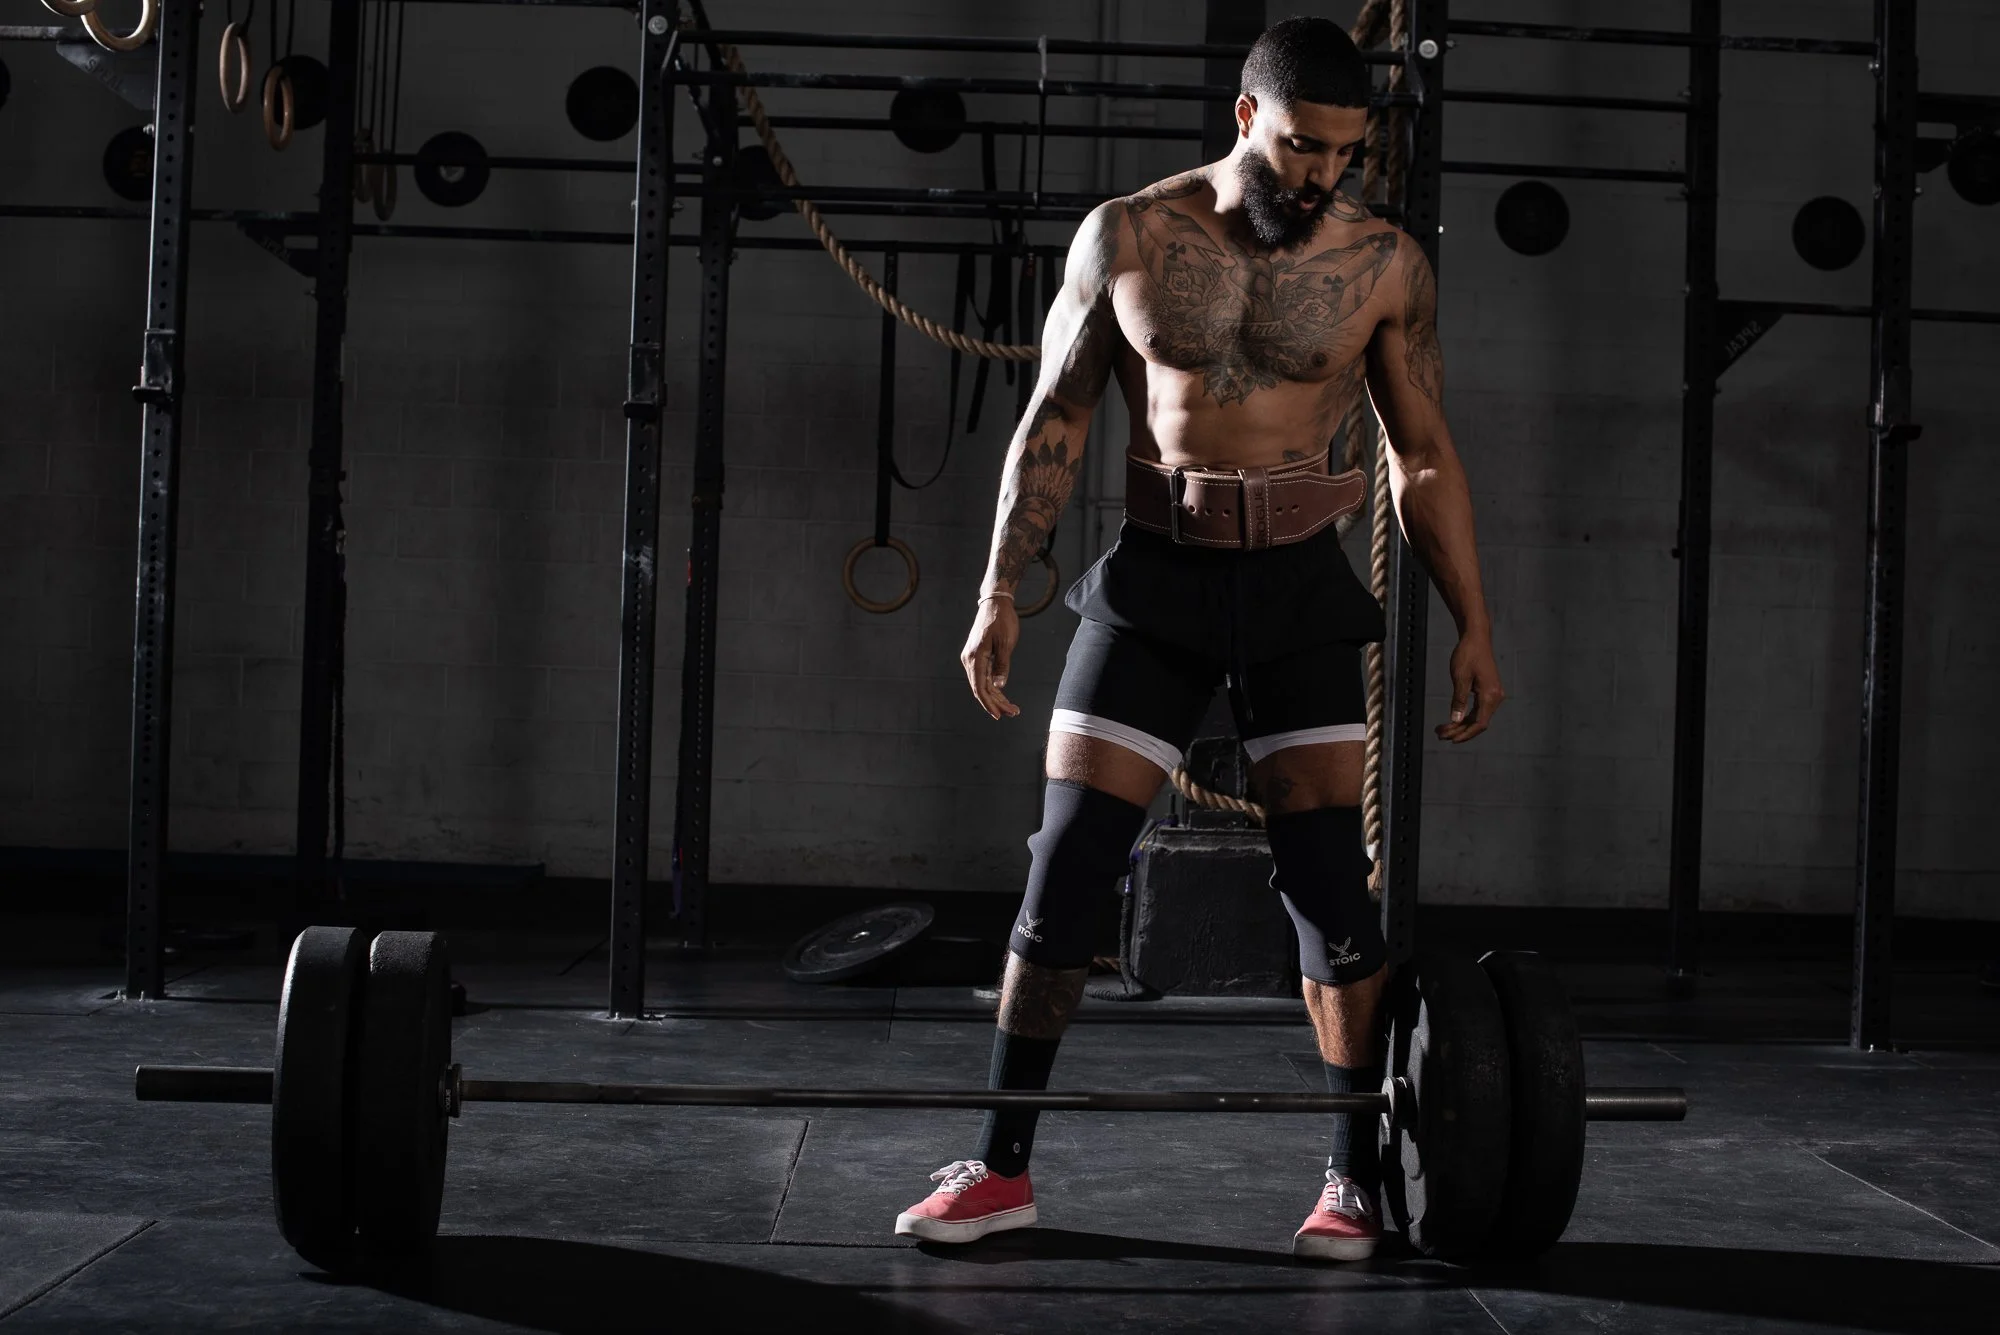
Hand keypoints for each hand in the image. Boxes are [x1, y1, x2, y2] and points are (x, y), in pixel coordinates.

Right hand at [961, 598, 1021, 720]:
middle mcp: (970, 659)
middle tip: (1013, 713)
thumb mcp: (1006, 643)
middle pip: (981, 688)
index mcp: (975, 657)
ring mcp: (972, 658)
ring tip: (1012, 708)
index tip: (999, 715)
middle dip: (996, 703)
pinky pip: (984, 676)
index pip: (980, 687)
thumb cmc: (1002, 620)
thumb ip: (1002, 666)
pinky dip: (993, 686)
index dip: (989, 703)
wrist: (995, 602)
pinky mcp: (977, 656)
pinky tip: (1003, 695)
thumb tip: (999, 687)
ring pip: (982, 684)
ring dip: (996, 697)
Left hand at [1436, 627, 1502, 742]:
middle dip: (1459, 731)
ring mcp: (1493, 694)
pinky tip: (1453, 719)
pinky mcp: (1489, 691)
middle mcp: (1495, 697)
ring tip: (1442, 729)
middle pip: (1478, 723)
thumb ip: (1459, 700)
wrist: (1476, 637)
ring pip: (1478, 717)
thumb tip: (1456, 720)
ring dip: (1461, 725)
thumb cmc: (1468, 654)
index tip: (1450, 739)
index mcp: (1490, 695)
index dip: (1465, 734)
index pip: (1479, 724)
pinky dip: (1465, 716)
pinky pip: (1478, 709)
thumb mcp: (1460, 677)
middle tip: (1439, 735)